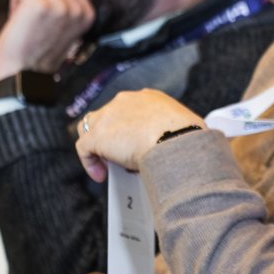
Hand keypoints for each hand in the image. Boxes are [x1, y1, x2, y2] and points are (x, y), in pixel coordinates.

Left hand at [0, 0, 96, 77]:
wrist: (23, 76)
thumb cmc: (37, 50)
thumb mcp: (63, 24)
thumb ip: (66, 0)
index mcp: (88, 14)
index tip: (46, 19)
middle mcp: (78, 9)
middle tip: (34, 22)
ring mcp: (60, 6)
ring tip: (27, 22)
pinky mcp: (39, 5)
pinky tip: (18, 19)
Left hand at [74, 90, 202, 180]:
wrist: (176, 140)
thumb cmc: (188, 137)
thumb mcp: (185, 131)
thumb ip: (176, 136)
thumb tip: (185, 150)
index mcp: (148, 98)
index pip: (130, 109)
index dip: (129, 128)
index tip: (136, 144)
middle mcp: (126, 100)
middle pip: (108, 116)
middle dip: (112, 136)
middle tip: (121, 157)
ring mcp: (109, 117)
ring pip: (92, 129)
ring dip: (98, 147)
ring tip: (108, 166)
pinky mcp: (97, 135)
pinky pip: (84, 148)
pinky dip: (90, 163)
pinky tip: (100, 176)